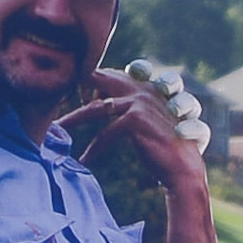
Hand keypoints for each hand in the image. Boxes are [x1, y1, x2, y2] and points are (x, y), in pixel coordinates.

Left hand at [68, 59, 209, 199]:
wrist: (185, 168)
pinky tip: (84, 161)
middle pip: (99, 79)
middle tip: (62, 106)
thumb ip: (134, 107)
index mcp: (147, 86)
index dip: (94, 83)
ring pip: (95, 108)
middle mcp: (143, 89)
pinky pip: (105, 134)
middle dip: (79, 89)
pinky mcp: (135, 120)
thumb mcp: (150, 121)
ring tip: (56, 129)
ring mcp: (139, 102)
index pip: (112, 74)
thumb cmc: (168, 148)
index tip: (80, 96)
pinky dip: (94, 150)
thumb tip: (102, 104)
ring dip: (73, 119)